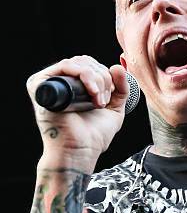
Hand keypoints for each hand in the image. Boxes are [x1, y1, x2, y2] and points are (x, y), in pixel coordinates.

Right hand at [26, 55, 127, 170]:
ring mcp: (48, 83)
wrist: (80, 152)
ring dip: (96, 80)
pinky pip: (65, 66)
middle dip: (102, 78)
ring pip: (77, 62)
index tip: (111, 95)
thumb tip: (118, 65)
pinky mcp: (40, 85)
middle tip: (104, 101)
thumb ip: (120, 88)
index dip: (105, 75)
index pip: (89, 65)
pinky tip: (93, 94)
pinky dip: (84, 76)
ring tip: (99, 102)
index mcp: (72, 86)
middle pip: (84, 61)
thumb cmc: (93, 136)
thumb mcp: (114, 108)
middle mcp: (58, 83)